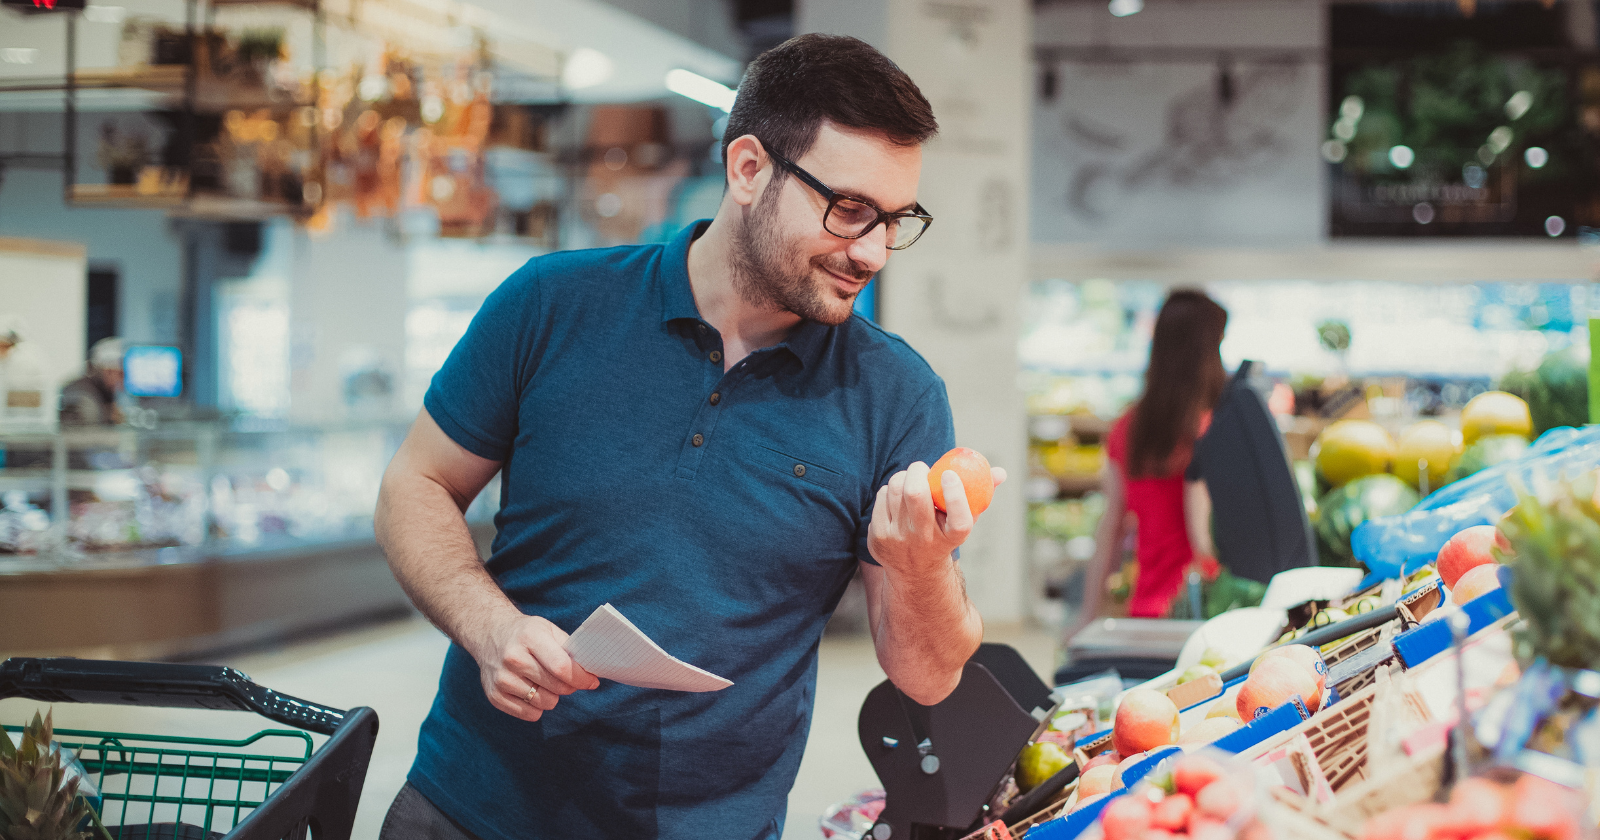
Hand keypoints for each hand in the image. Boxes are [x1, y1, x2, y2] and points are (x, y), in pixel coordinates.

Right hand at [470, 613, 599, 721]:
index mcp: (529, 637)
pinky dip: (537, 706)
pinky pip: (530, 714)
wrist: (490, 634)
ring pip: (545, 703)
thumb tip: (589, 673)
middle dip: (570, 686)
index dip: (581, 678)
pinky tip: (532, 690)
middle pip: (556, 687)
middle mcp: (513, 658)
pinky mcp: (495, 696)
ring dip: (552, 696)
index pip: (562, 667)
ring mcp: (502, 679)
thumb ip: (569, 649)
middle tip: (569, 679)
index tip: (591, 681)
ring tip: (545, 682)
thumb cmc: (526, 633)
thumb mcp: (548, 629)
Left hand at [867, 461, 1006, 576]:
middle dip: (917, 471)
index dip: (955, 494)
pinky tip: (897, 498)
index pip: (959, 519)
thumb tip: (1001, 472)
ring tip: (910, 482)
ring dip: (903, 477)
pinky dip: (889, 490)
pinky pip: (882, 497)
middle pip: (916, 495)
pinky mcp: (879, 537)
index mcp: (953, 537)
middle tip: (922, 468)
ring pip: (895, 490)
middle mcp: (925, 541)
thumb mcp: (965, 520)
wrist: (916, 571)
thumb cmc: (944, 534)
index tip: (949, 474)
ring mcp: (899, 540)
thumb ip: (981, 494)